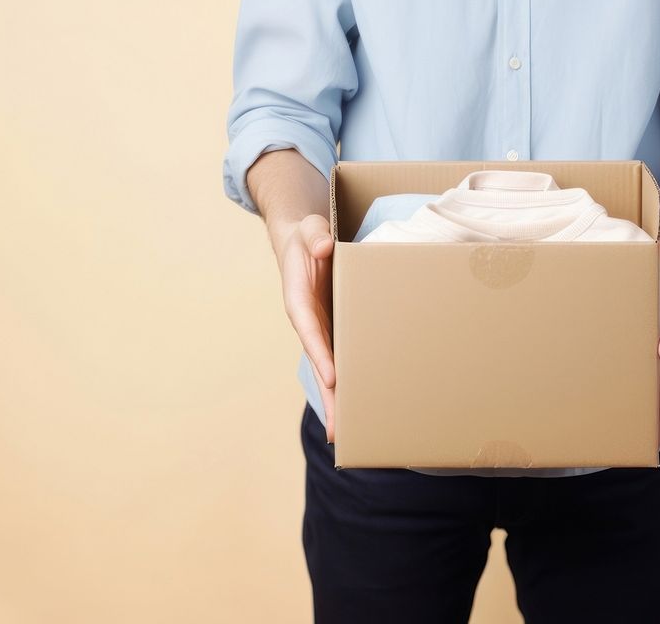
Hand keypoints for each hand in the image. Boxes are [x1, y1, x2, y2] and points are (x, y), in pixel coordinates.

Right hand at [275, 215, 337, 443]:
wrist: (304, 241)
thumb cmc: (308, 237)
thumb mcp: (309, 229)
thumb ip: (315, 236)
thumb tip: (325, 247)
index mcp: (299, 300)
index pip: (309, 330)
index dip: (319, 355)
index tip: (331, 378)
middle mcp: (309, 321)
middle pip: (318, 363)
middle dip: (328, 395)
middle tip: (339, 430)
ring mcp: (322, 328)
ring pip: (329, 368)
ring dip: (338, 398)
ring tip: (349, 432)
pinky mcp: (334, 328)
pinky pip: (340, 357)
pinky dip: (347, 381)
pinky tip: (359, 403)